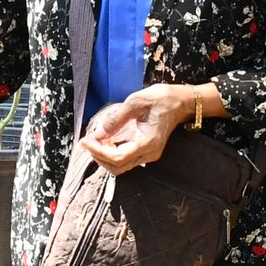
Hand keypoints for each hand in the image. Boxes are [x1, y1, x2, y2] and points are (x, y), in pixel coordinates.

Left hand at [77, 85, 197, 172]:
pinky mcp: (145, 150)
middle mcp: (149, 153)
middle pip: (117, 166)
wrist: (180, 102)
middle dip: (99, 156)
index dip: (98, 151)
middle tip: (86, 141)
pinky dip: (111, 151)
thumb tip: (98, 133)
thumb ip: (116, 119)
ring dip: (104, 155)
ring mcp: (148, 154)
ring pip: (120, 165)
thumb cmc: (161, 99)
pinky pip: (125, 157)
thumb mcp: (136, 102)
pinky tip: (105, 139)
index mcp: (147, 143)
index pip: (117, 157)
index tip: (85, 141)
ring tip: (93, 140)